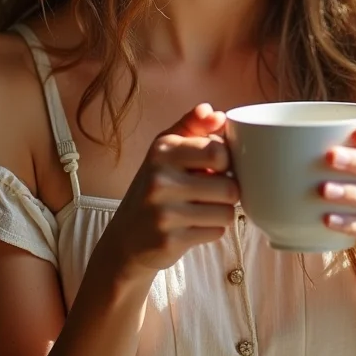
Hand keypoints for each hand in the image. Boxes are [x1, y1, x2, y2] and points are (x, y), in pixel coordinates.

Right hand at [100, 103, 238, 279]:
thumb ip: (194, 126)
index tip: (216, 167)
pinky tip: (193, 226)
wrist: (127, 236)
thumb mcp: (168, 149)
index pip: (218, 152)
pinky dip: (211, 230)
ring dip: (222, 212)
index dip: (226, 161)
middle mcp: (160, 179)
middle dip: (228, 191)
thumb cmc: (156, 185)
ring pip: (226, 212)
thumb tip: (217, 114)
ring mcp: (164, 212)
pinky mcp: (170, 240)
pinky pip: (216, 232)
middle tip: (213, 191)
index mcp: (163, 150)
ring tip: (203, 208)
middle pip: (229, 186)